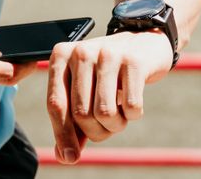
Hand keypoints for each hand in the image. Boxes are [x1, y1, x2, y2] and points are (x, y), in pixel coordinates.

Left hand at [46, 30, 173, 163]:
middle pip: (81, 114)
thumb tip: (65, 155)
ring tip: (121, 114)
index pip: (56, 104)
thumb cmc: (108, 73)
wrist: (144, 43)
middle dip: (96, 131)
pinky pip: (131, 107)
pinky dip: (134, 114)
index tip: (69, 158)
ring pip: (105, 113)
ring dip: (116, 125)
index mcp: (61, 56)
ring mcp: (107, 54)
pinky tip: (133, 102)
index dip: (62, 135)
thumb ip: (72, 120)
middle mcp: (81, 52)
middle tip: (108, 125)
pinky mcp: (133, 61)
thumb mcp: (85, 88)